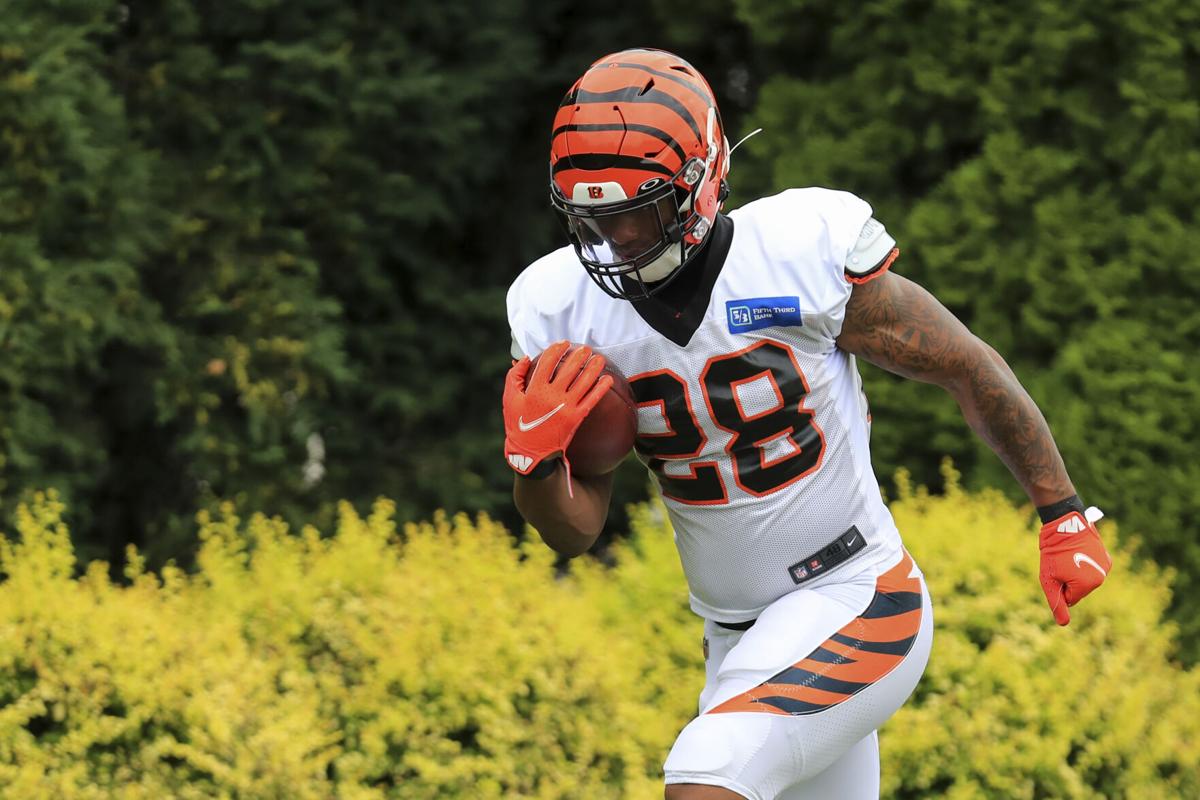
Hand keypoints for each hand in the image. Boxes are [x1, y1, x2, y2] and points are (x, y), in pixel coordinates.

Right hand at [502, 341, 612, 477]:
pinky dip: (601, 388)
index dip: (556, 350)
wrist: (530, 452)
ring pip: (584, 382)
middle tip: (586, 349)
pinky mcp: (576, 418)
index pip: (547, 362)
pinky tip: (607, 380)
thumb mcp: (510, 399)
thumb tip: (524, 357)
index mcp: (534, 389)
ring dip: (594, 368)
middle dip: (579, 356)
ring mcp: (565, 407)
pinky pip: (592, 400)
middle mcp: (551, 396)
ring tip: (600, 358)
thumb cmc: (518, 424)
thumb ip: (515, 376)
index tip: (564, 344)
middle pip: (569, 369)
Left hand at [1038, 507, 1111, 625]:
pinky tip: (1078, 552)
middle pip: (1079, 590)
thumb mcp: (1049, 580)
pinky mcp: (1106, 558)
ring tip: (1068, 556)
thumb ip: (1056, 603)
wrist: (1065, 524)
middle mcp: (1101, 578)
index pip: (1070, 599)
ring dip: (1076, 572)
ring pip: (1086, 580)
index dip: (1058, 587)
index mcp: (1088, 585)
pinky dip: (1084, 564)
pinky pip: (1092, 568)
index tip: (1055, 572)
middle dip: (1068, 581)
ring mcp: (1106, 567)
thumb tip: (1063, 624)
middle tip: (1060, 563)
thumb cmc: (1053, 553)